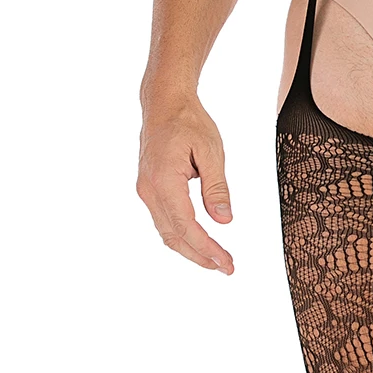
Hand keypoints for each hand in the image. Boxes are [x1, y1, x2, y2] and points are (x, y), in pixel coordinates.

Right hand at [137, 93, 234, 273]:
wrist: (164, 104)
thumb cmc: (189, 122)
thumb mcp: (211, 151)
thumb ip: (217, 188)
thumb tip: (224, 221)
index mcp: (164, 181)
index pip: (186, 226)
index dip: (207, 248)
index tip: (226, 262)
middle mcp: (149, 190)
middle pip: (174, 236)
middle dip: (200, 256)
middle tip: (226, 268)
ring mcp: (146, 191)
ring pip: (167, 231)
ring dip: (190, 249)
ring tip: (216, 260)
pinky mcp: (149, 189)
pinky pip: (164, 220)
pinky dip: (181, 235)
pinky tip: (198, 241)